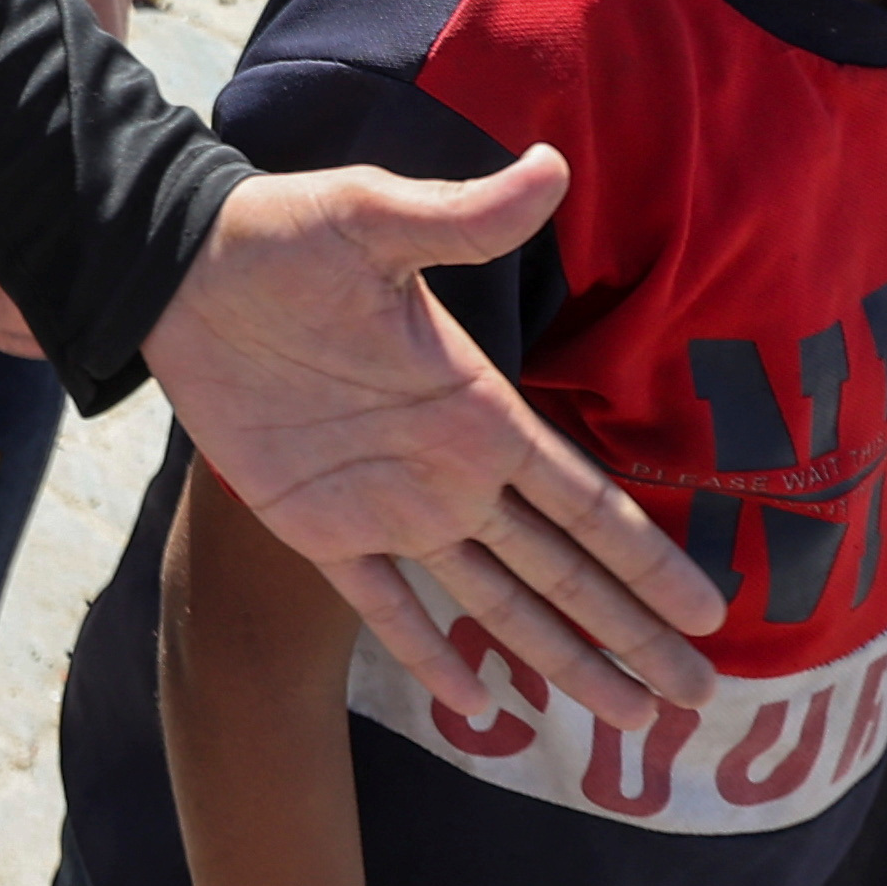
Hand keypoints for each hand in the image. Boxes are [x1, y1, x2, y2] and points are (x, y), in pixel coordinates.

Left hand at [142, 150, 728, 733]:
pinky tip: (482, 706)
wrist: (176, 267)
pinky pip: (382, 607)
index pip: (583, 503)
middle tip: (699, 702)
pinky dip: (430, 654)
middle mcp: (447, 470)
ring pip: (494, 603)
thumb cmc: (277, 233)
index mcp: (475, 410)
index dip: (645, 558)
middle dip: (630, 633)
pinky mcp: (316, 526)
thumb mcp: (374, 218)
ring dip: (560, 659)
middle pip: (560, 571)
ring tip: (628, 718)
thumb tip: (551, 167)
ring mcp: (386, 504)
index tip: (710, 611)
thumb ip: (463, 218)